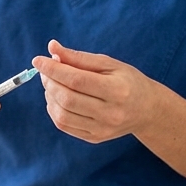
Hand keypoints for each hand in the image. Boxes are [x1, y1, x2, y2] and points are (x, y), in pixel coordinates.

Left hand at [32, 39, 155, 142]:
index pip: (77, 80)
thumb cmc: (128, 81)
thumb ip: (79, 57)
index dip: (53, 69)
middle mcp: (110, 113)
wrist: (147, 111)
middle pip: (67, 98)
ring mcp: (102, 129)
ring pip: (62, 115)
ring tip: (52, 84)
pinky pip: (64, 125)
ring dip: (49, 96)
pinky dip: (54, 110)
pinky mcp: (94, 138)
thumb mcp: (109, 64)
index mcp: (117, 90)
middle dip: (50, 82)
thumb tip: (52, 48)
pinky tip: (57, 98)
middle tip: (46, 72)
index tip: (38, 60)